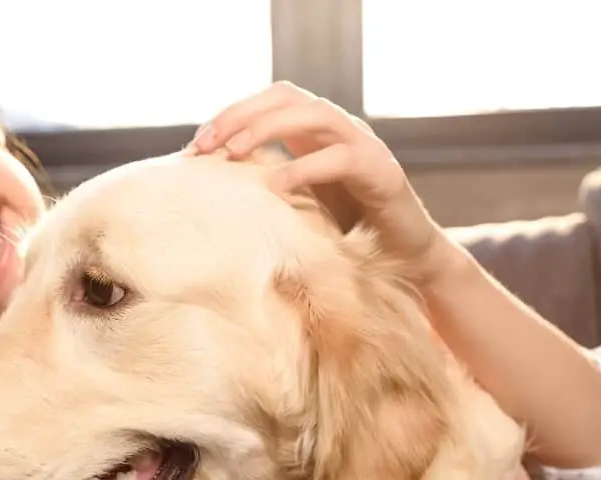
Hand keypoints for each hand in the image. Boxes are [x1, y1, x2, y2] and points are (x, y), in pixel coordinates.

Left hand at [187, 81, 448, 280]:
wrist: (404, 261)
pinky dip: (305, 167)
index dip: (232, 113)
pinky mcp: (383, 173)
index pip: (271, 101)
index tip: (196, 144)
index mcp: (316, 134)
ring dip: (268, 128)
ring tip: (233, 153)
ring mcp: (364, 147)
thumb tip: (210, 188)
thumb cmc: (344, 236)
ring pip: (316, 114)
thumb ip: (265, 186)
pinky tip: (275, 186)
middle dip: (240, 115)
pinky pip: (342, 158)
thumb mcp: (295, 207)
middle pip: (288, 97)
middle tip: (205, 144)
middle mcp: (341, 131)